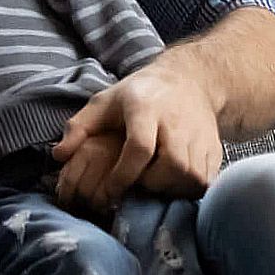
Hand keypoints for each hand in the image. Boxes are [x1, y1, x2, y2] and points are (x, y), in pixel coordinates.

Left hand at [50, 51, 226, 214]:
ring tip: (153, 184)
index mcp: (146, 108)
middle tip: (137, 185)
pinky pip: (205, 181)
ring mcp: (201, 136)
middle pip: (171, 166)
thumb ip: (79, 128)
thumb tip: (58, 157)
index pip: (139, 147)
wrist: (191, 81)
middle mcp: (178, 122)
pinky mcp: (216, 149)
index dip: (122, 175)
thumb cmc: (140, 96)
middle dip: (150, 184)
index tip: (109, 192)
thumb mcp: (105, 102)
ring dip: (169, 189)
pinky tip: (172, 183)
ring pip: (190, 177)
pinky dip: (187, 189)